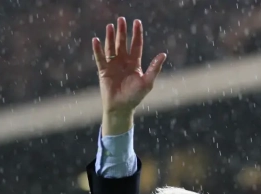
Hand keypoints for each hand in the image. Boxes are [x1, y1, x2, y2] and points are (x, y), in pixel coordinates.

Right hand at [92, 17, 166, 134]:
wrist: (121, 108)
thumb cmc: (135, 96)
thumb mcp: (147, 82)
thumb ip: (154, 68)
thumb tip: (163, 54)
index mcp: (134, 63)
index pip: (136, 45)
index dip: (137, 34)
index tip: (137, 22)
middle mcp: (123, 61)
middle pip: (123, 43)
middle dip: (122, 31)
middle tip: (121, 19)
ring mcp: (113, 65)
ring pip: (111, 47)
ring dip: (110, 37)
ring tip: (110, 26)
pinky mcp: (103, 71)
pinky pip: (100, 58)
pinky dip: (98, 49)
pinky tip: (96, 40)